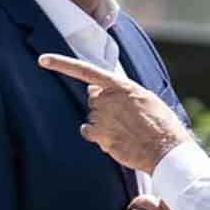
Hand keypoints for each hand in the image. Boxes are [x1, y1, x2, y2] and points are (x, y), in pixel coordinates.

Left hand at [37, 54, 192, 172]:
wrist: (166, 149)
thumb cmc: (160, 123)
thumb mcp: (144, 98)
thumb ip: (118, 90)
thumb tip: (92, 89)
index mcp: (121, 86)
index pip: (86, 71)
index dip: (62, 64)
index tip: (43, 60)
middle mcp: (108, 100)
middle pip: (93, 98)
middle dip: (103, 104)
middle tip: (124, 116)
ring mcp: (103, 119)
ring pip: (92, 116)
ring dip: (104, 122)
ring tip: (126, 129)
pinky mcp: (100, 137)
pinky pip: (88, 132)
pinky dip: (97, 135)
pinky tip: (115, 139)